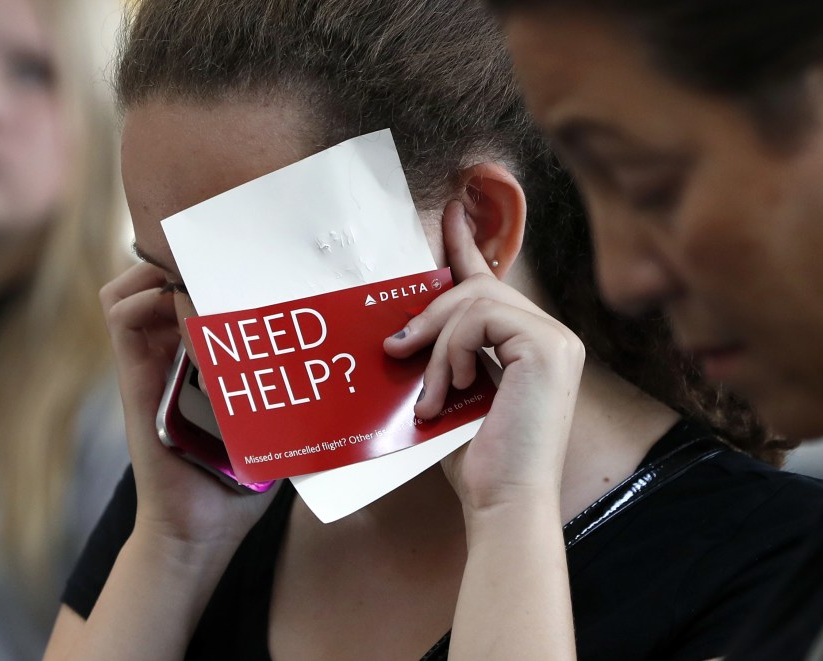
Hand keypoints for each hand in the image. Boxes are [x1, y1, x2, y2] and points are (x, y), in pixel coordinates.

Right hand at [100, 263, 277, 550]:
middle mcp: (168, 356)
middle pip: (153, 283)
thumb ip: (286, 387)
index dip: (205, 269)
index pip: (186, 295)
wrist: (202, 528)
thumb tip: (337, 357)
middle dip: (182, 262)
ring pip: (129, 295)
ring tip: (192, 279)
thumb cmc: (241, 478)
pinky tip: (181, 308)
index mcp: (197, 361)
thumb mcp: (270, 419)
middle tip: (220, 261)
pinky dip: (145, 301)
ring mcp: (147, 367)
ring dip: (157, 275)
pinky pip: (123, 321)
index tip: (242, 260)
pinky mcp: (134, 381)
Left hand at [384, 201, 584, 513]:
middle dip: (430, 314)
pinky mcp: (547, 346)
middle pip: (478, 288)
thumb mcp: (451, 391)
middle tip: (396, 348)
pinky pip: (481, 318)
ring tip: (429, 394)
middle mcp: (550, 335)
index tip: (451, 212)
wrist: (503, 502)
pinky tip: (450, 390)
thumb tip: (401, 329)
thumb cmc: (475, 458)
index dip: (467, 246)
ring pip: (476, 300)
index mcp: (529, 345)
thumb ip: (442, 354)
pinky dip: (453, 350)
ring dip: (437, 344)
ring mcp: (554, 338)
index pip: (492, 283)